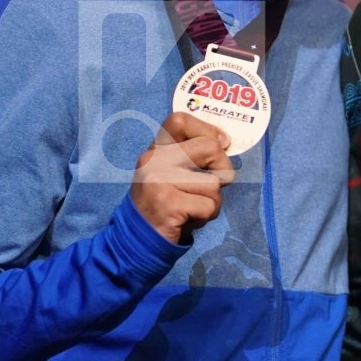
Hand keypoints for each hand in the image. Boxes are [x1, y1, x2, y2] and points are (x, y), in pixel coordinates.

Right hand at [131, 112, 235, 243]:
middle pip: (209, 148)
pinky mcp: (168, 204)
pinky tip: (188, 220)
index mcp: (155, 150)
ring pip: (214, 183)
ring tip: (193, 208)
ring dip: (212, 201)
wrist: (136, 241)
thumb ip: (190, 156)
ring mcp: (159, 181)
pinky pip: (209, 205)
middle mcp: (154, 160)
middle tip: (215, 186)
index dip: (207, 130)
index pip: (180, 120)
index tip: (220, 145)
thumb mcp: (170, 174)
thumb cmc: (164, 205)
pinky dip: (206, 216)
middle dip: (223, 169)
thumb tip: (224, 141)